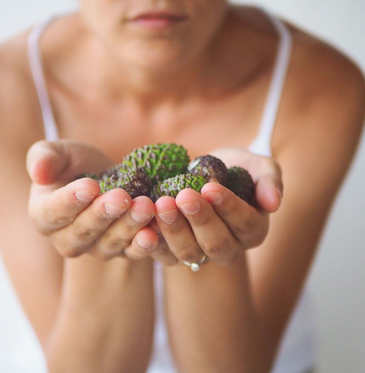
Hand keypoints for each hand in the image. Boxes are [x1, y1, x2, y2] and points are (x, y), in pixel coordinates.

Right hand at [26, 140, 158, 258]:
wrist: (104, 176)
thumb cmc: (75, 164)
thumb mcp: (58, 153)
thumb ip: (44, 158)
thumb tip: (38, 172)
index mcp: (44, 215)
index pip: (54, 212)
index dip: (71, 200)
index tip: (90, 186)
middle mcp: (66, 239)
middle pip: (84, 231)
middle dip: (104, 214)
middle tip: (122, 197)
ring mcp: (95, 247)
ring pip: (110, 242)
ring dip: (128, 226)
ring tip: (145, 207)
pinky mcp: (121, 250)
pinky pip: (132, 252)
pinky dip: (143, 245)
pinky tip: (155, 233)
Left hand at [151, 148, 282, 265]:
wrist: (201, 176)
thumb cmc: (232, 170)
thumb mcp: (257, 166)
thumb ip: (270, 180)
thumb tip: (274, 203)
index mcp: (252, 230)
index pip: (245, 224)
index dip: (229, 207)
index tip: (210, 188)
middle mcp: (228, 248)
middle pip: (216, 243)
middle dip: (200, 219)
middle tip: (184, 196)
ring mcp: (199, 253)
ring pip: (188, 252)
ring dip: (174, 229)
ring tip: (162, 204)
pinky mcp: (172, 253)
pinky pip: (162, 253)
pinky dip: (152, 238)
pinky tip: (145, 218)